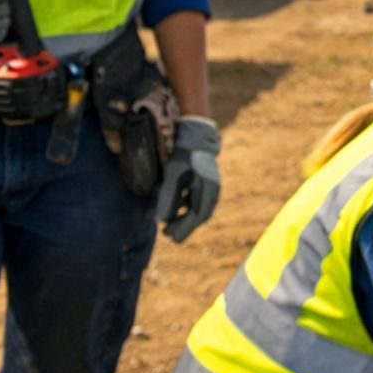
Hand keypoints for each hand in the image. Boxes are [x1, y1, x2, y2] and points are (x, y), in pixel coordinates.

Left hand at [156, 116, 220, 242]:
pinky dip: (185, 206)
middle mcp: (212, 189)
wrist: (195, 134)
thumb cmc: (184, 154)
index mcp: (207, 190)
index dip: (184, 229)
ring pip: (197, 207)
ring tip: (168, 223)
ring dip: (183, 217)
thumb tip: (161, 220)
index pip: (197, 217)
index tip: (172, 238)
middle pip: (198, 214)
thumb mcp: (173, 175)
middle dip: (183, 226)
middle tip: (167, 234)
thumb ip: (168, 198)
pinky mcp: (204, 180)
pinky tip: (175, 206)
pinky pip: (197, 199)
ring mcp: (210, 184)